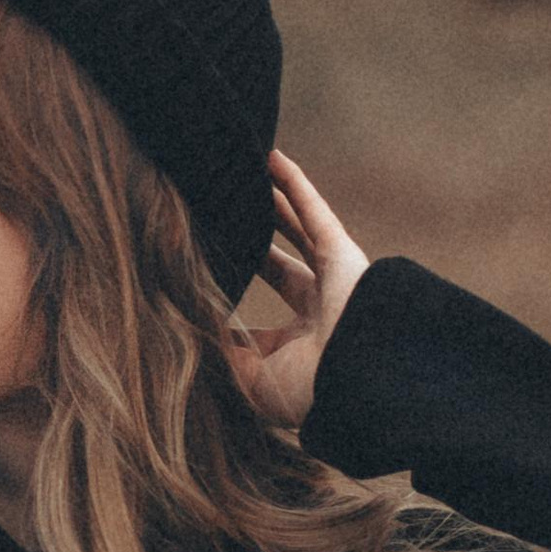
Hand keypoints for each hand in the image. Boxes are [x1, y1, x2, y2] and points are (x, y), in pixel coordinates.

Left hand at [226, 152, 370, 432]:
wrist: (356, 380)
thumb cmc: (308, 391)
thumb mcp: (252, 380)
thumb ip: (224, 351)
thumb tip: (194, 322)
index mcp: (302, 347)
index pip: (263, 325)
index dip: (238, 303)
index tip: (204, 282)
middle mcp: (321, 311)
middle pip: (281, 267)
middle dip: (254, 247)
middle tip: (223, 227)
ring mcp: (335, 280)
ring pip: (299, 232)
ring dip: (273, 205)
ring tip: (243, 181)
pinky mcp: (343, 254)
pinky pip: (314, 212)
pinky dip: (294, 185)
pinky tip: (272, 160)